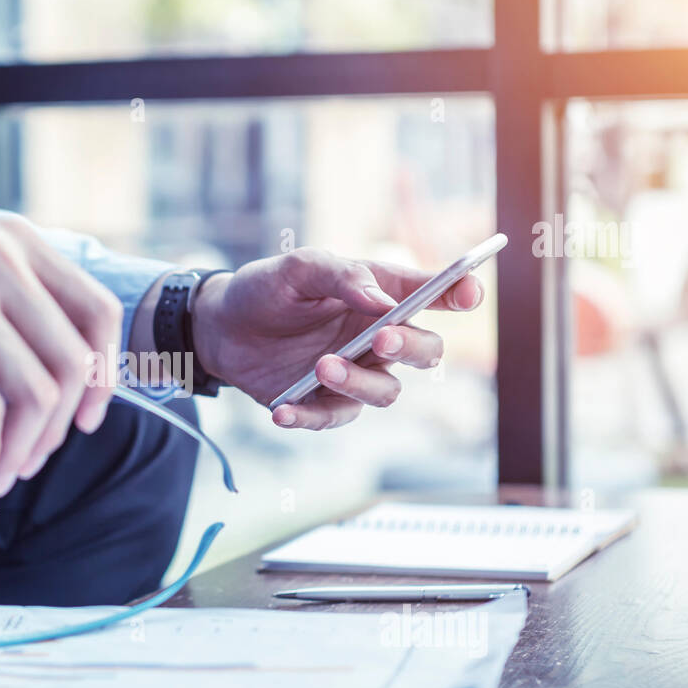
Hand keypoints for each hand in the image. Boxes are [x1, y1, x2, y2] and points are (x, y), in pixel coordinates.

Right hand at [0, 199, 121, 495]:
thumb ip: (10, 293)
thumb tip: (59, 372)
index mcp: (17, 240)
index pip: (98, 313)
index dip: (105, 375)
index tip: (86, 418)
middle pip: (71, 364)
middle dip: (58, 429)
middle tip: (30, 460)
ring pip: (33, 393)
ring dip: (22, 450)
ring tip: (0, 472)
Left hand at [191, 247, 483, 429]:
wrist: (220, 326)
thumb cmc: (267, 289)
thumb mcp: (298, 268)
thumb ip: (341, 276)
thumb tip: (381, 302)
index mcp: (382, 295)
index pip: (435, 296)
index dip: (459, 294)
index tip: (468, 295)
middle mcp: (377, 338)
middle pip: (426, 352)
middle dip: (411, 348)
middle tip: (380, 338)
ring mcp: (355, 375)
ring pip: (386, 392)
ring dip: (358, 382)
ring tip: (321, 365)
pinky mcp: (324, 403)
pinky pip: (331, 419)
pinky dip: (308, 417)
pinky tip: (282, 410)